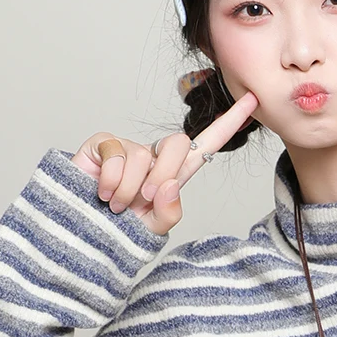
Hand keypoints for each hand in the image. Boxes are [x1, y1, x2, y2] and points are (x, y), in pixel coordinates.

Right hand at [72, 90, 257, 234]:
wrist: (82, 235)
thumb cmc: (117, 231)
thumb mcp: (152, 229)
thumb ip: (169, 212)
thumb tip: (169, 183)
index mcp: (171, 174)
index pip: (204, 146)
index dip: (227, 125)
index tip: (253, 101)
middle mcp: (152, 156)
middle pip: (176, 145)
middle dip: (162, 176)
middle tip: (143, 199)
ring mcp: (127, 148)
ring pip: (142, 157)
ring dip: (129, 190)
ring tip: (116, 204)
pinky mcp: (103, 144)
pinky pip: (117, 156)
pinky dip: (110, 182)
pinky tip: (101, 194)